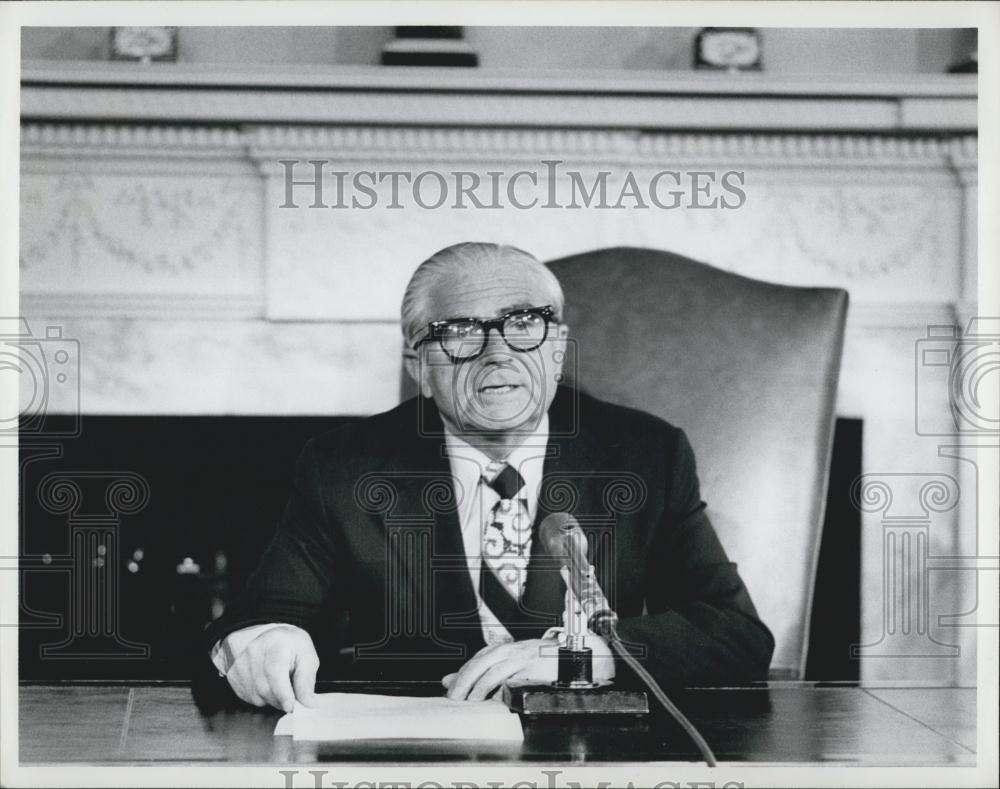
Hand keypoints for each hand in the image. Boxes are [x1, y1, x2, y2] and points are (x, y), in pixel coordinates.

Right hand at [225, 624, 318, 711]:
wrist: (269, 637)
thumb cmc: (290, 645)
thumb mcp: (306, 656)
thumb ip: (306, 680)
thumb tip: (308, 703)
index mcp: (275, 644)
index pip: (275, 672)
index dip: (283, 693)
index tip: (291, 706)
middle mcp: (254, 653)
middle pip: (266, 689)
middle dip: (282, 699)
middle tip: (291, 693)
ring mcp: (241, 665)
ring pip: (258, 696)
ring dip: (273, 699)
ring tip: (280, 683)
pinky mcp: (234, 676)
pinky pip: (250, 697)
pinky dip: (262, 697)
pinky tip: (268, 683)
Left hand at [440, 635, 614, 700]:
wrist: (577, 659)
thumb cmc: (547, 666)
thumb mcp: (515, 669)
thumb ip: (485, 674)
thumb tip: (453, 681)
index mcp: (508, 649)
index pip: (478, 659)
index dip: (462, 673)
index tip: (450, 688)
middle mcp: (514, 649)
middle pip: (481, 661)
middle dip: (465, 679)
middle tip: (453, 696)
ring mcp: (525, 655)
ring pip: (494, 666)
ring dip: (478, 684)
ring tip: (468, 700)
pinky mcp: (535, 665)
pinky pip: (512, 674)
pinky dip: (498, 685)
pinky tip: (490, 696)